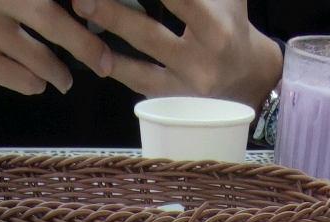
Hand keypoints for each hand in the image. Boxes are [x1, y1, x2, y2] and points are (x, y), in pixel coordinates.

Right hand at [0, 0, 114, 97]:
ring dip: (59, 74)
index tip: (101, 15)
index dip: (82, 4)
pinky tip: (33, 80)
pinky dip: (35, 84)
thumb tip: (97, 12)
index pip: (47, 0)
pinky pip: (24, 79)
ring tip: (64, 79)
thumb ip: (43, 4)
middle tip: (105, 63)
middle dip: (84, 45)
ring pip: (39, 58)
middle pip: (49, 18)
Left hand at [70, 0, 282, 110]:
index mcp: (214, 29)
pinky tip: (94, 54)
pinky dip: (118, 69)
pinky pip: (140, 86)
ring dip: (107, 45)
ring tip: (80, 20)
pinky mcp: (173, 104)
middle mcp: (200, 63)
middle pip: (149, 35)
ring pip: (139, 67)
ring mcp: (184, 89)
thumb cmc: (231, 23)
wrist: (249, 76)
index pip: (179, 3)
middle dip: (114, 14)